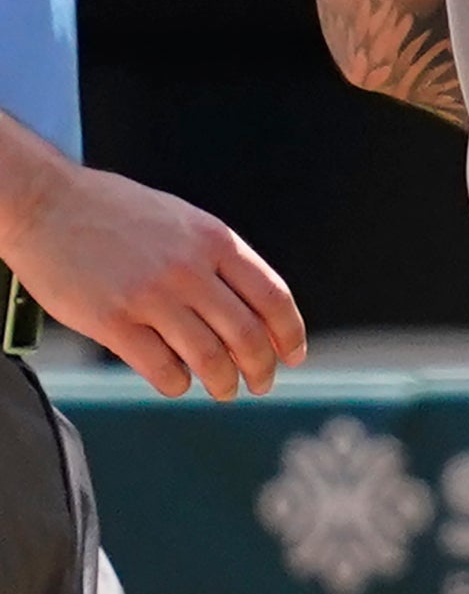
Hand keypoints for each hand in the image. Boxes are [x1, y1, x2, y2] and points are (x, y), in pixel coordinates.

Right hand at [0, 162, 305, 398]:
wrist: (48, 203)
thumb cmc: (117, 213)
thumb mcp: (184, 221)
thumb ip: (216, 259)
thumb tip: (252, 306)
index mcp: (215, 241)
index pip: (272, 297)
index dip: (290, 334)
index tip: (294, 355)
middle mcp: (190, 270)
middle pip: (247, 335)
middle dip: (261, 367)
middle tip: (261, 384)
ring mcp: (151, 296)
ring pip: (209, 358)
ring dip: (223, 383)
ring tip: (225, 390)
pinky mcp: (112, 321)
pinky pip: (160, 368)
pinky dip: (177, 383)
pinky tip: (178, 383)